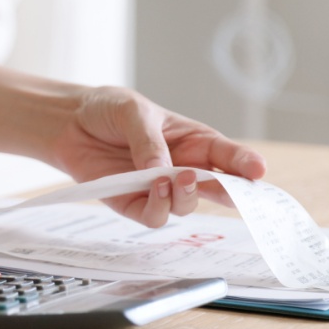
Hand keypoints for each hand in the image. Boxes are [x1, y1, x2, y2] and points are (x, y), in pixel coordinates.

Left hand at [53, 86, 266, 227]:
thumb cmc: (108, 110)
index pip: (228, 156)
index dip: (246, 165)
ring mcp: (159, 189)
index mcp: (194, 142)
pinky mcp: (133, 203)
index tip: (259, 171)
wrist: (69, 123)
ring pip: (186, 206)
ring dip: (185, 197)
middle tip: (229, 189)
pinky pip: (154, 217)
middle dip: (230, 194)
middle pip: (217, 189)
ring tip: (174, 178)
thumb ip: (149, 140)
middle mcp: (182, 168)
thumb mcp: (133, 111)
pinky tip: (153, 187)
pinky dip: (158, 207)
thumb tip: (164, 171)